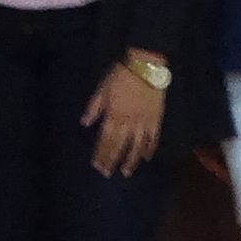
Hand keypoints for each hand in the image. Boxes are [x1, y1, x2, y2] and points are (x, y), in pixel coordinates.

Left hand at [84, 61, 165, 175]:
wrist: (145, 67)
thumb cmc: (121, 76)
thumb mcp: (102, 89)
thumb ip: (94, 107)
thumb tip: (84, 123)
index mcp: (113, 115)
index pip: (105, 140)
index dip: (100, 154)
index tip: (96, 165)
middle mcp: (128, 123)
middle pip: (119, 146)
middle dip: (112, 161)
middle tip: (107, 174)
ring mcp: (144, 123)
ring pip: (137, 146)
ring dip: (131, 160)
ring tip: (126, 172)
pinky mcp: (156, 120)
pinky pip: (153, 138)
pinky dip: (150, 149)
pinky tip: (146, 158)